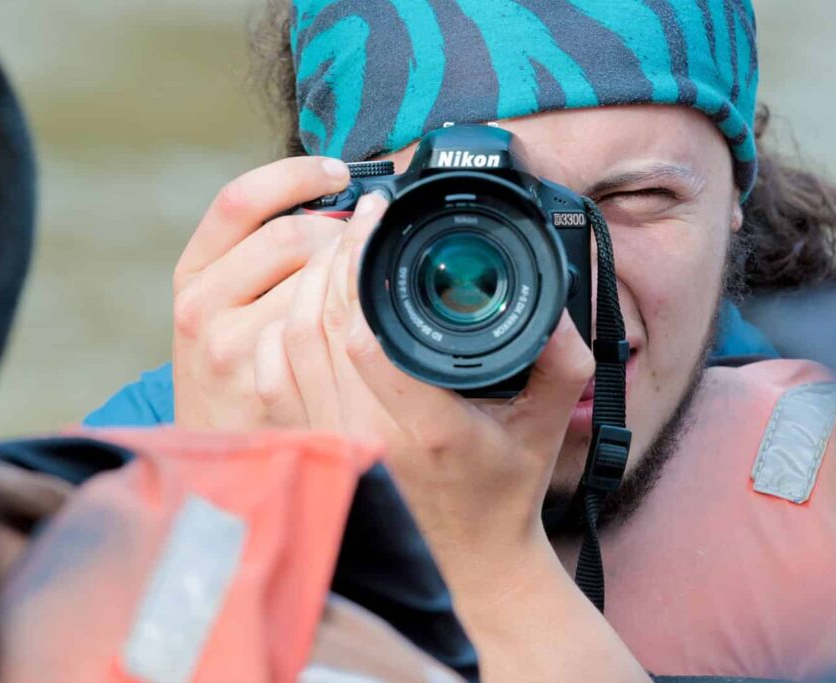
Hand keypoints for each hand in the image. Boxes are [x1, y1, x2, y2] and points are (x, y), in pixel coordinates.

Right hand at [172, 156, 361, 429]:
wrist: (213, 444)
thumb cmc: (231, 361)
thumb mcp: (222, 301)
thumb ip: (258, 254)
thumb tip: (335, 202)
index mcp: (191, 273)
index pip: (239, 199)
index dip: (294, 175)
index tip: (338, 171)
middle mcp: (201, 305)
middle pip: (288, 236)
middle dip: (337, 232)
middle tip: (360, 243)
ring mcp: (230, 346)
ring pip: (313, 282)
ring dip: (348, 273)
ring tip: (360, 283)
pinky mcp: (264, 381)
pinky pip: (326, 330)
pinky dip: (352, 316)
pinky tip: (362, 321)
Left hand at [252, 199, 648, 680]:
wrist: (468, 561)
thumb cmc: (507, 487)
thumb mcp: (549, 417)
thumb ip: (561, 356)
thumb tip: (551, 301)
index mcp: (428, 426)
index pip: (364, 331)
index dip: (358, 259)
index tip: (376, 215)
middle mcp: (368, 436)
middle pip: (316, 326)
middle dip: (329, 256)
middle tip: (355, 219)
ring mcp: (333, 446)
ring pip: (287, 346)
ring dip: (303, 286)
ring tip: (334, 249)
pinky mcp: (314, 450)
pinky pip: (274, 377)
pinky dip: (281, 330)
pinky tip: (306, 301)